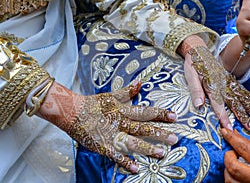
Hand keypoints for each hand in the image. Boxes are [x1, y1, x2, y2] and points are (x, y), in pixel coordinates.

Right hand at [38, 81, 177, 172]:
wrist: (71, 111)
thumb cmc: (93, 103)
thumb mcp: (111, 95)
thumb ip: (127, 91)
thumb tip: (140, 83)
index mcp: (123, 110)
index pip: (145, 112)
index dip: (160, 114)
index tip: (174, 116)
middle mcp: (120, 122)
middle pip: (142, 127)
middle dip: (159, 133)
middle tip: (175, 138)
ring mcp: (111, 134)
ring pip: (132, 141)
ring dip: (146, 148)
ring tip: (161, 153)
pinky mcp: (103, 145)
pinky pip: (115, 155)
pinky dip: (125, 161)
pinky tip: (135, 168)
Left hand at [189, 46, 249, 130]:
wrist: (199, 50)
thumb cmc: (193, 64)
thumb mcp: (190, 76)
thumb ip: (196, 90)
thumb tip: (199, 105)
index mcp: (212, 85)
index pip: (218, 104)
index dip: (223, 116)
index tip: (228, 127)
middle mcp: (222, 84)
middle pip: (234, 102)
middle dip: (243, 116)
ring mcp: (228, 81)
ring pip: (241, 97)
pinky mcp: (230, 79)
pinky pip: (242, 90)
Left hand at [221, 128, 249, 182]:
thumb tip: (235, 135)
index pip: (244, 148)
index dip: (232, 138)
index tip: (224, 131)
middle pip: (233, 166)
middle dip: (228, 157)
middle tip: (232, 153)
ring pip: (229, 179)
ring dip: (228, 169)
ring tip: (236, 164)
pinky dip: (231, 178)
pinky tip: (237, 174)